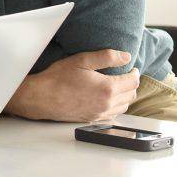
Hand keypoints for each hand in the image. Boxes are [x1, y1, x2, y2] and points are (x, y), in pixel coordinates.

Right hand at [7, 50, 139, 122]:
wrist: (42, 97)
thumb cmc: (58, 78)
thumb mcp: (81, 60)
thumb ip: (106, 57)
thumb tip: (126, 57)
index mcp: (108, 88)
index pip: (133, 81)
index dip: (134, 72)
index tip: (131, 67)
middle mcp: (107, 103)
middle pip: (131, 94)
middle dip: (132, 84)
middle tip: (126, 75)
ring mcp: (101, 113)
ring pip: (124, 106)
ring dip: (126, 96)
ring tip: (119, 86)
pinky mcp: (93, 119)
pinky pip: (114, 114)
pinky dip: (117, 106)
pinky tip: (109, 99)